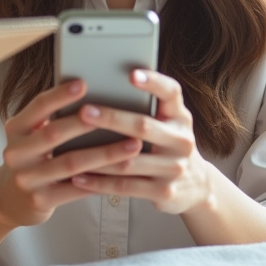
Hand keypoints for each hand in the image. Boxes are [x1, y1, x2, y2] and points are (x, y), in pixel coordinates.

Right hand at [0, 78, 142, 227]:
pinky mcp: (41, 200)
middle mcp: (16, 152)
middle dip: (86, 124)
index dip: (60, 95)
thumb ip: (52, 118)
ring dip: (105, 154)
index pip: (38, 107)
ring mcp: (27, 178)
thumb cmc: (32, 157)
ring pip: (71, 163)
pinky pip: (77, 189)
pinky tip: (123, 171)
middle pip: (54, 134)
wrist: (10, 198)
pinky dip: (101, 179)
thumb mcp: (31, 135)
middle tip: (115, 115)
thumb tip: (93, 97)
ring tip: (133, 145)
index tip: (83, 84)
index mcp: (16, 129)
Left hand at [68, 69, 214, 214]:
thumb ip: (145, 107)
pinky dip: (99, 182)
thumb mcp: (166, 123)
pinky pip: (125, 186)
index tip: (131, 74)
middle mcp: (181, 140)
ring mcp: (174, 168)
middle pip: (143, 126)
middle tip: (84, 111)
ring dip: (98, 154)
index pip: (171, 92)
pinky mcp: (164, 191)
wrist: (196, 186)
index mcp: (180, 116)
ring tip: (69, 146)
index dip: (153, 82)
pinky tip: (77, 177)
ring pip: (130, 161)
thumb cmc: (167, 144)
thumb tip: (98, 86)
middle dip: (112, 119)